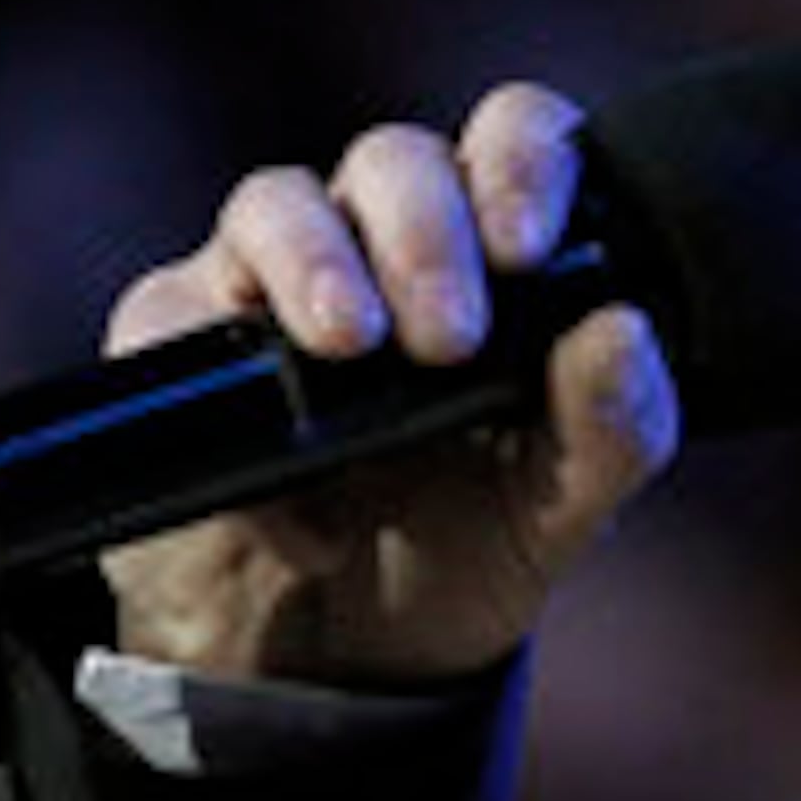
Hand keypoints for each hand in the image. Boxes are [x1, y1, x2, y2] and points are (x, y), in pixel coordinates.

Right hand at [100, 81, 681, 684]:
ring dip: (319, 260)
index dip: (521, 160)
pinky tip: (291, 488)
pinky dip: (228, 375)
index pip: (511, 142)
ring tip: (351, 344)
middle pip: (394, 160)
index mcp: (494, 257)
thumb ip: (614, 427)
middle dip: (425, 231)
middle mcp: (381, 246)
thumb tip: (623, 329)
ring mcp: (271, 283)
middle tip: (450, 334)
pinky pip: (177, 312)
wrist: (340, 658)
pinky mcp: (177, 339)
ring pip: (278, 201)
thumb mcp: (559, 510)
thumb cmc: (463, 547)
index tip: (530, 245)